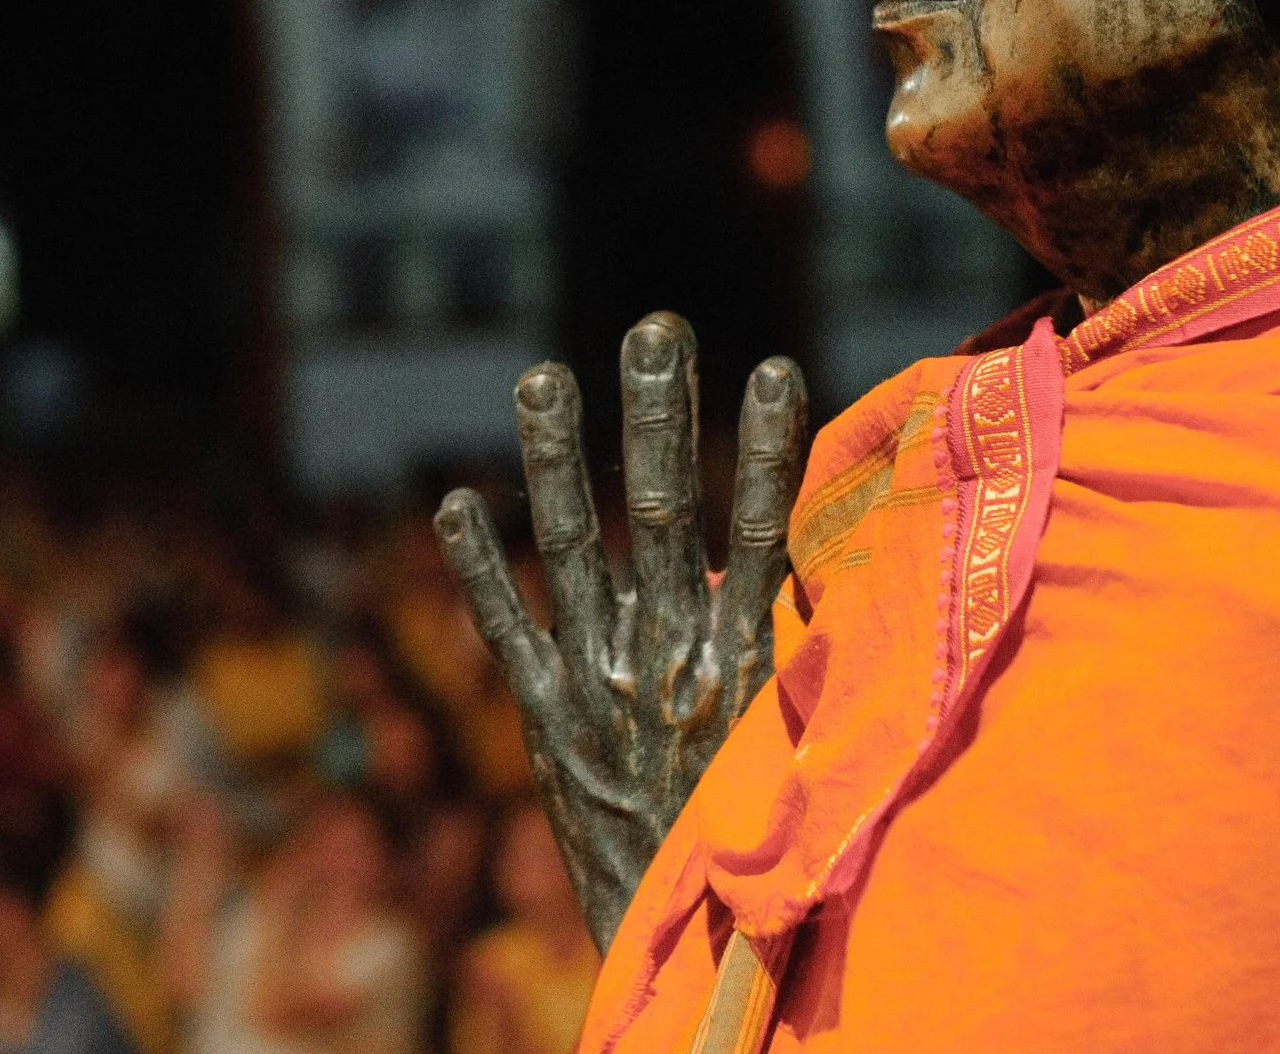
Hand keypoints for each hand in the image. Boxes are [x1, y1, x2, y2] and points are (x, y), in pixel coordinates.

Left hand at [435, 313, 805, 948]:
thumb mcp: (803, 747)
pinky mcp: (545, 716)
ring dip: (559, 456)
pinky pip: (504, 628)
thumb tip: (830, 575)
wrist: (696, 953)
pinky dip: (479, 567)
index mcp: (744, 660)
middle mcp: (669, 652)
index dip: (770, 449)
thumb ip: (809, 658)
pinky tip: (450, 502)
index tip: (778, 366)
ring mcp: (599, 679)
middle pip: (667, 508)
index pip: (763, 530)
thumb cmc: (764, 846)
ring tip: (540, 375)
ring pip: (577, 544)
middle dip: (661, 413)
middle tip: (655, 327)